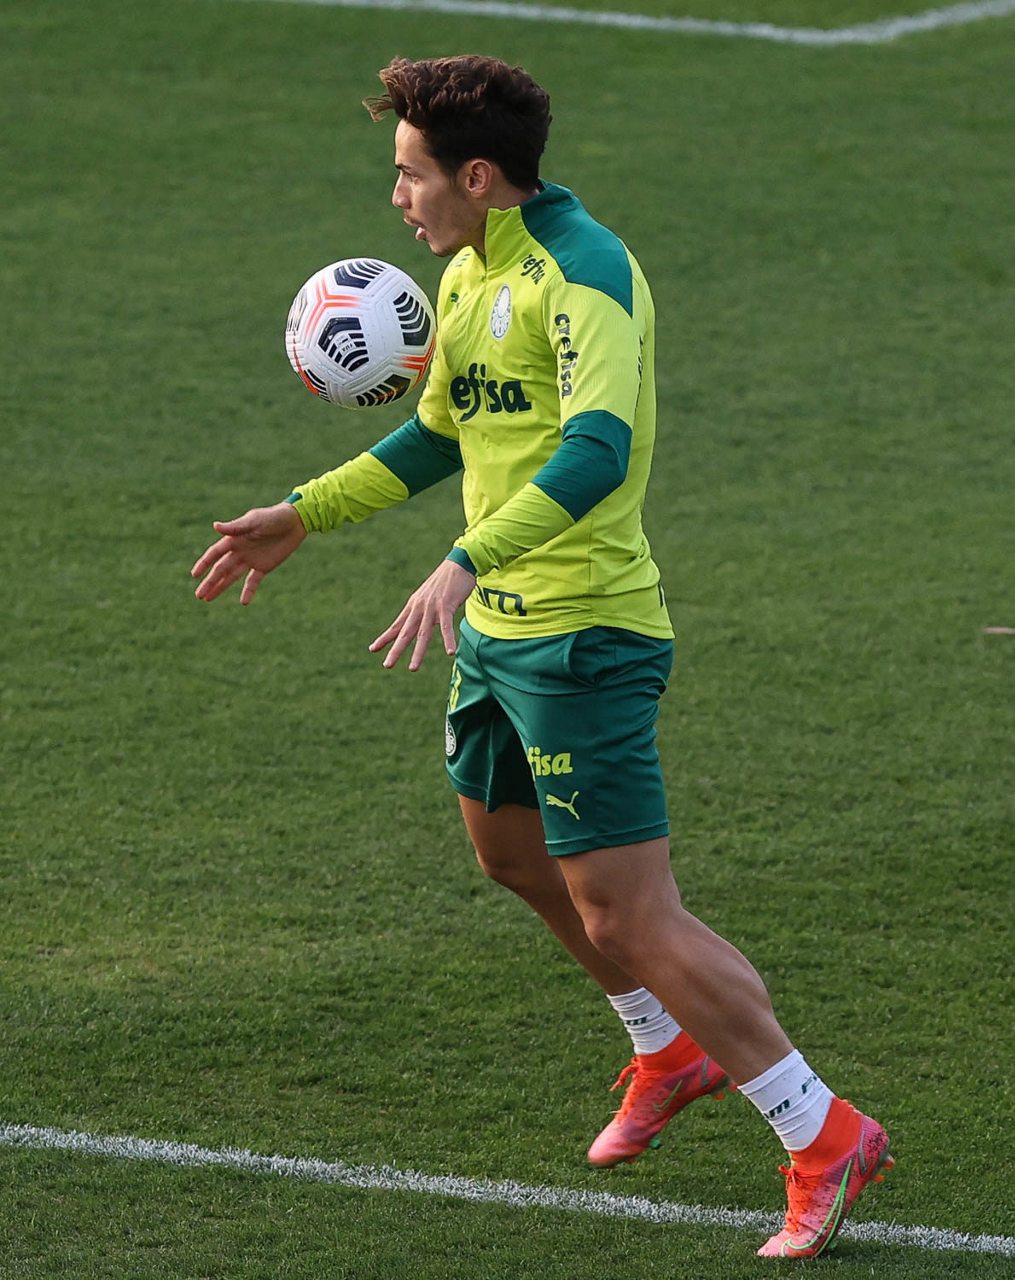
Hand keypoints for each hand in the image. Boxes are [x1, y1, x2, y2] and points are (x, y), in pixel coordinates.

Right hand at [191, 503, 306, 603]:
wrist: (294, 522)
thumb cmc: (273, 517)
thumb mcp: (254, 521)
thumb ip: (236, 527)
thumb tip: (215, 526)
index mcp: (234, 539)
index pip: (215, 553)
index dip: (204, 563)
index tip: (194, 574)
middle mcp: (239, 551)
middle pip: (221, 569)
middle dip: (210, 582)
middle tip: (199, 595)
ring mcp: (251, 560)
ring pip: (232, 577)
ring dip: (221, 587)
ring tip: (208, 599)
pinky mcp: (264, 567)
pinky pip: (253, 581)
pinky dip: (248, 591)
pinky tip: (243, 602)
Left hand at [369, 559, 475, 670]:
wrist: (458, 563)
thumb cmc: (445, 581)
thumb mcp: (428, 596)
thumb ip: (423, 609)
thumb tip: (419, 620)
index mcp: (413, 606)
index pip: (396, 625)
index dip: (385, 638)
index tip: (372, 649)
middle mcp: (419, 607)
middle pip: (406, 633)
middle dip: (396, 650)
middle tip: (387, 665)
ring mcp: (432, 607)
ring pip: (423, 633)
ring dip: (418, 652)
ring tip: (412, 668)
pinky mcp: (447, 605)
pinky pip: (447, 626)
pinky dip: (448, 639)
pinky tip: (450, 652)